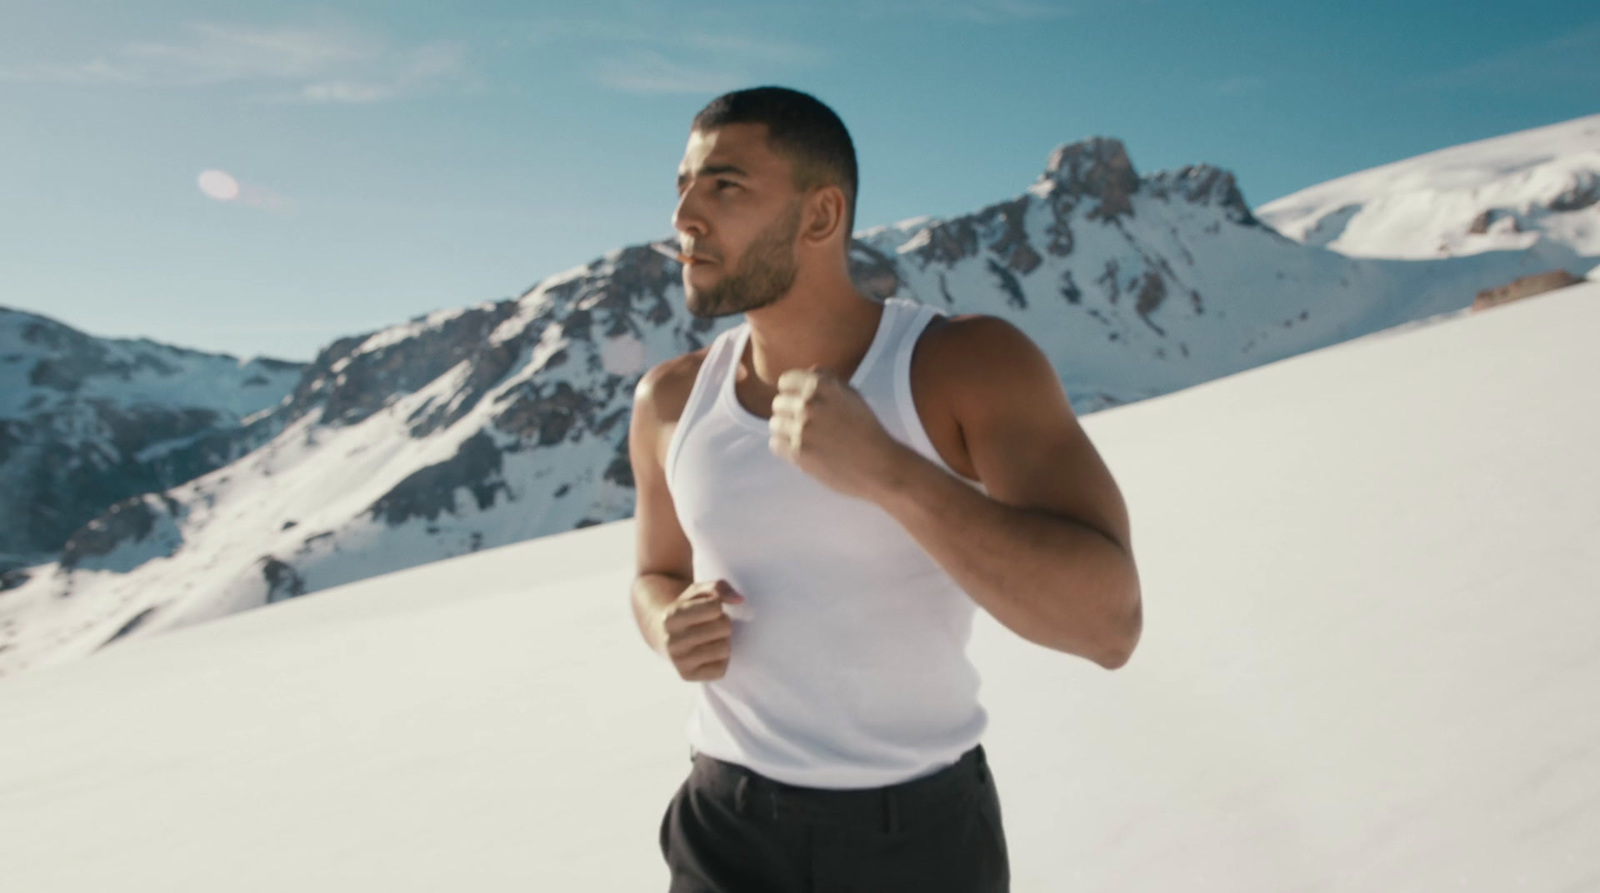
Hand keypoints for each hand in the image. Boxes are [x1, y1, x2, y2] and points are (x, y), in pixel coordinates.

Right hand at [657, 579, 744, 681]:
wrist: (664, 635)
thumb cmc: (687, 610)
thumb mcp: (697, 592)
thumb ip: (718, 587)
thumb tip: (739, 600)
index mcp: (672, 617)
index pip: (716, 607)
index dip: (717, 606)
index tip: (706, 610)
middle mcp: (671, 641)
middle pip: (724, 627)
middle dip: (723, 623)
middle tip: (710, 625)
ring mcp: (678, 662)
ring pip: (725, 649)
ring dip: (723, 641)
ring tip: (710, 638)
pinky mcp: (687, 676)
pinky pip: (721, 670)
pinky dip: (720, 660)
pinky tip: (708, 654)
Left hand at [769, 366, 904, 499]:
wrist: (879, 466)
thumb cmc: (867, 430)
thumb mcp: (853, 395)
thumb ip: (828, 380)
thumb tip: (808, 370)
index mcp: (822, 386)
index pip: (785, 381)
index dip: (791, 391)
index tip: (798, 401)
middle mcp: (809, 404)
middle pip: (778, 403)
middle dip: (789, 412)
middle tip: (806, 424)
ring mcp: (801, 429)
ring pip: (774, 424)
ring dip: (786, 430)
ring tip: (804, 438)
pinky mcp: (798, 452)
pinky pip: (775, 444)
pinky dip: (784, 447)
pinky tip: (801, 449)